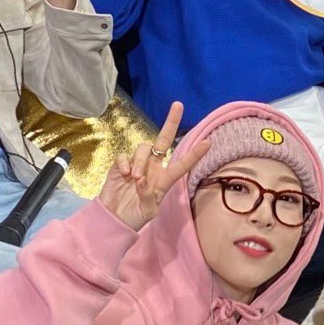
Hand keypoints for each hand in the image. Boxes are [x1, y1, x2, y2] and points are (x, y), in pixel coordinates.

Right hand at [98, 101, 209, 231]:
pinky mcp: (121, 166)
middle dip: (171, 122)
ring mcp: (137, 165)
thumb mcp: (147, 212)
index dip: (195, 154)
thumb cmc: (135, 216)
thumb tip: (143, 180)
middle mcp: (153, 168)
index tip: (209, 142)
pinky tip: (125, 174)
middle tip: (178, 105)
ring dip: (141, 160)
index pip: (182, 164)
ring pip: (143, 148)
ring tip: (136, 177)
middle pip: (163, 140)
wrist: (114, 219)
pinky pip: (125, 155)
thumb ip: (148, 197)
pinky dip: (126, 162)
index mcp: (165, 179)